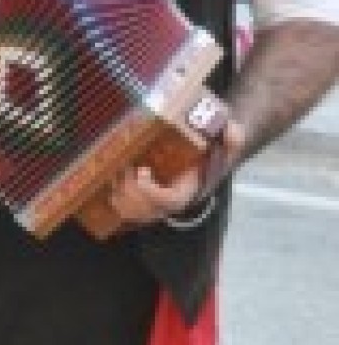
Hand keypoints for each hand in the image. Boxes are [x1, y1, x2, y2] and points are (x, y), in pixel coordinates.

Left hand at [104, 117, 245, 227]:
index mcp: (188, 192)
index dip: (150, 191)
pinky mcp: (143, 204)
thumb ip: (233, 137)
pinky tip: (112, 179)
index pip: (168, 201)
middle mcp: (171, 205)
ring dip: (119, 195)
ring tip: (116, 172)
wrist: (205, 157)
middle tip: (123, 167)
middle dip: (129, 192)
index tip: (142, 170)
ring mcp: (156, 207)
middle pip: (144, 211)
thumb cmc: (214, 150)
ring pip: (131, 213)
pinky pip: (125, 211)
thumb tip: (232, 131)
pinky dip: (115, 198)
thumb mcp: (228, 142)